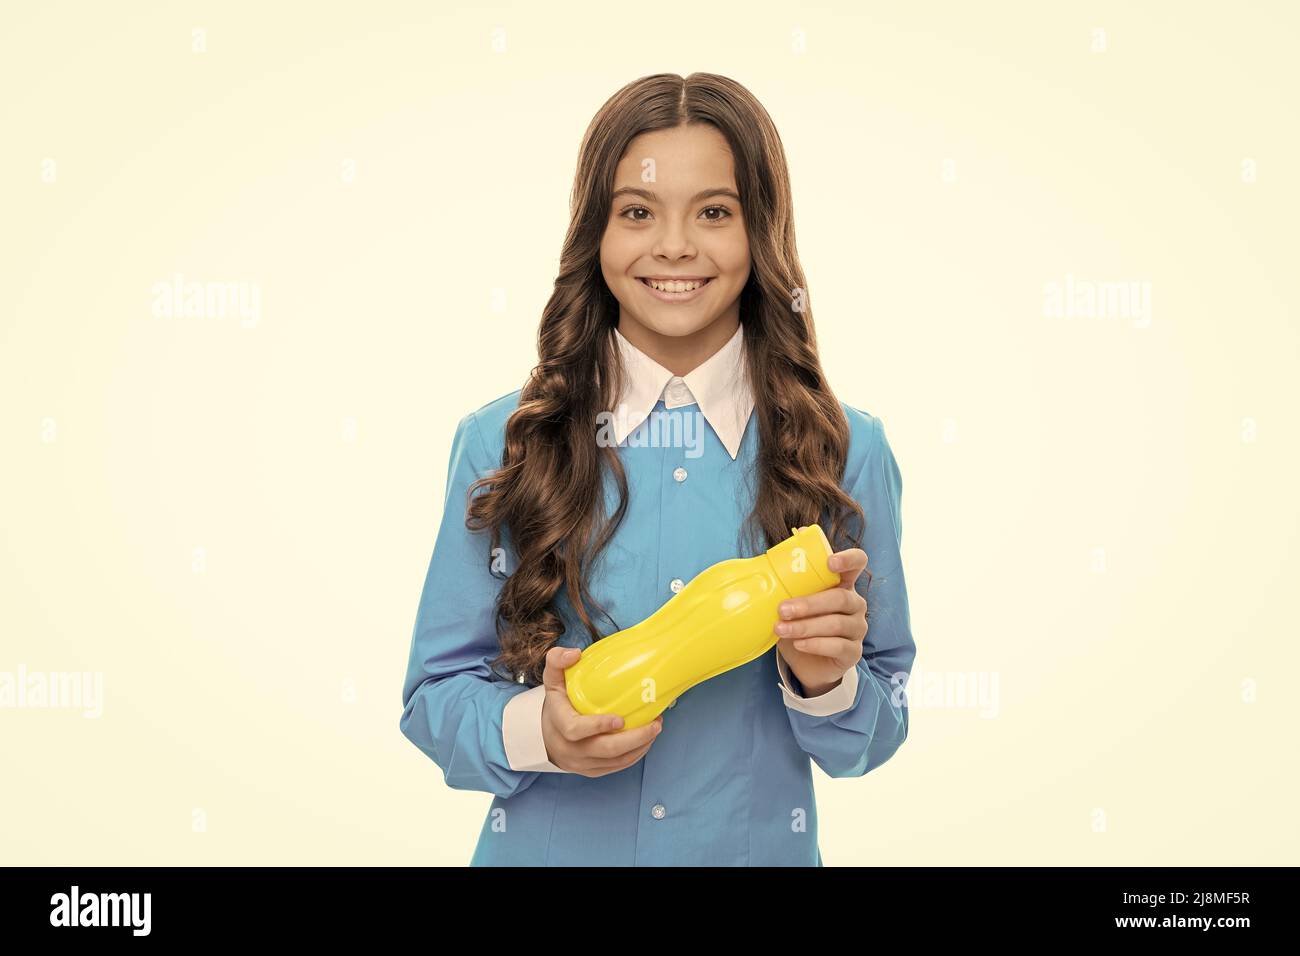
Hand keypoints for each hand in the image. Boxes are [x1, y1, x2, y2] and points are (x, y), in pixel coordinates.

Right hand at [540, 646, 663, 776]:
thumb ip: (557, 661)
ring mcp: (581, 763)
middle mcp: (569, 748)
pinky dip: (635, 756)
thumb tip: (575, 654)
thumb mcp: (552, 680)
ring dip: (639, 747)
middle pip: (604, 750)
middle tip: (655, 724)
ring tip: (656, 729)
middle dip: (634, 739)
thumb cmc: (556, 704)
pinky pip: (616, 767)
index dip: (598, 726)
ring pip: (614, 762)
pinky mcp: (592, 771)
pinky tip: (647, 741)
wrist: (545, 736)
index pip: (576, 730)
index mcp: (559, 723)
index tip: (621, 719)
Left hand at [773, 548, 868, 696]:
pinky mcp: (854, 652)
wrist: (808, 664)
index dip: (848, 559)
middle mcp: (855, 604)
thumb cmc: (800, 626)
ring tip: (781, 629)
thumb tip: (757, 574)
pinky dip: (815, 645)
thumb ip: (785, 588)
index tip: (830, 563)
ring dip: (805, 626)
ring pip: (836, 624)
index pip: (857, 563)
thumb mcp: (792, 604)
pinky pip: (838, 646)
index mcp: (843, 584)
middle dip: (809, 604)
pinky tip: (798, 644)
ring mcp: (857, 628)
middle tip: (783, 609)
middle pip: (841, 598)